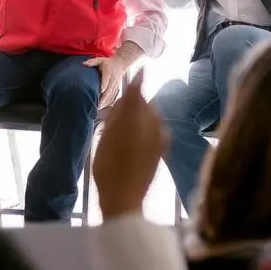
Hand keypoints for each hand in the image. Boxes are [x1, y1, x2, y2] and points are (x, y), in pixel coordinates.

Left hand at [84, 51, 131, 108]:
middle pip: (109, 90)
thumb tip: (83, 64)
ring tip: (98, 108)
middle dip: (104, 98)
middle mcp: (113, 80)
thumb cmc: (108, 62)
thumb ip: (92, 62)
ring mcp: (115, 85)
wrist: (120, 63)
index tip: (101, 91)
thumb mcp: (100, 60)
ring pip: (111, 95)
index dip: (104, 85)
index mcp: (108, 72)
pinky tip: (103, 106)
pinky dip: (108, 102)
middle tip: (97, 105)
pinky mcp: (116, 88)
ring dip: (106, 102)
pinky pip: (113, 96)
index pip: (106, 80)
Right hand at [92, 69, 165, 219]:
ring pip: (150, 116)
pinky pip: (154, 129)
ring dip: (140, 116)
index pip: (138, 90)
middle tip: (115, 118)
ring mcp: (161, 137)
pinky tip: (131, 142)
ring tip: (122, 132)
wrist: (124, 198)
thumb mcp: (107, 134)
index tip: (138, 71)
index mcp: (138, 117)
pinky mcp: (163, 148)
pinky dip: (145, 128)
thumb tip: (134, 81)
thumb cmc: (108, 166)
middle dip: (134, 104)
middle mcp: (155, 123)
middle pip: (145, 103)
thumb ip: (123, 106)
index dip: (136, 81)